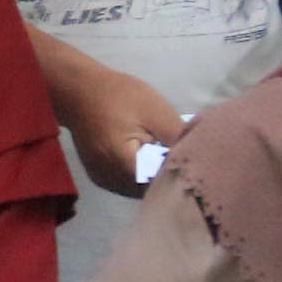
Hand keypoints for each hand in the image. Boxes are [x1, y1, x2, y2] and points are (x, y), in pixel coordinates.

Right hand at [66, 61, 185, 198]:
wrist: (78, 90)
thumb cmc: (118, 96)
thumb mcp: (156, 110)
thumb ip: (179, 136)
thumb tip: (202, 153)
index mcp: (124, 165)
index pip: (162, 185)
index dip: (180, 176)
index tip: (196, 163)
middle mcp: (111, 180)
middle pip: (150, 191)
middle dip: (168, 178)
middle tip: (185, 159)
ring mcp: (104, 181)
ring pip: (139, 190)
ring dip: (154, 178)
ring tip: (167, 157)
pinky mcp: (100, 177)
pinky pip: (127, 184)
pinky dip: (140, 175)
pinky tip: (149, 159)